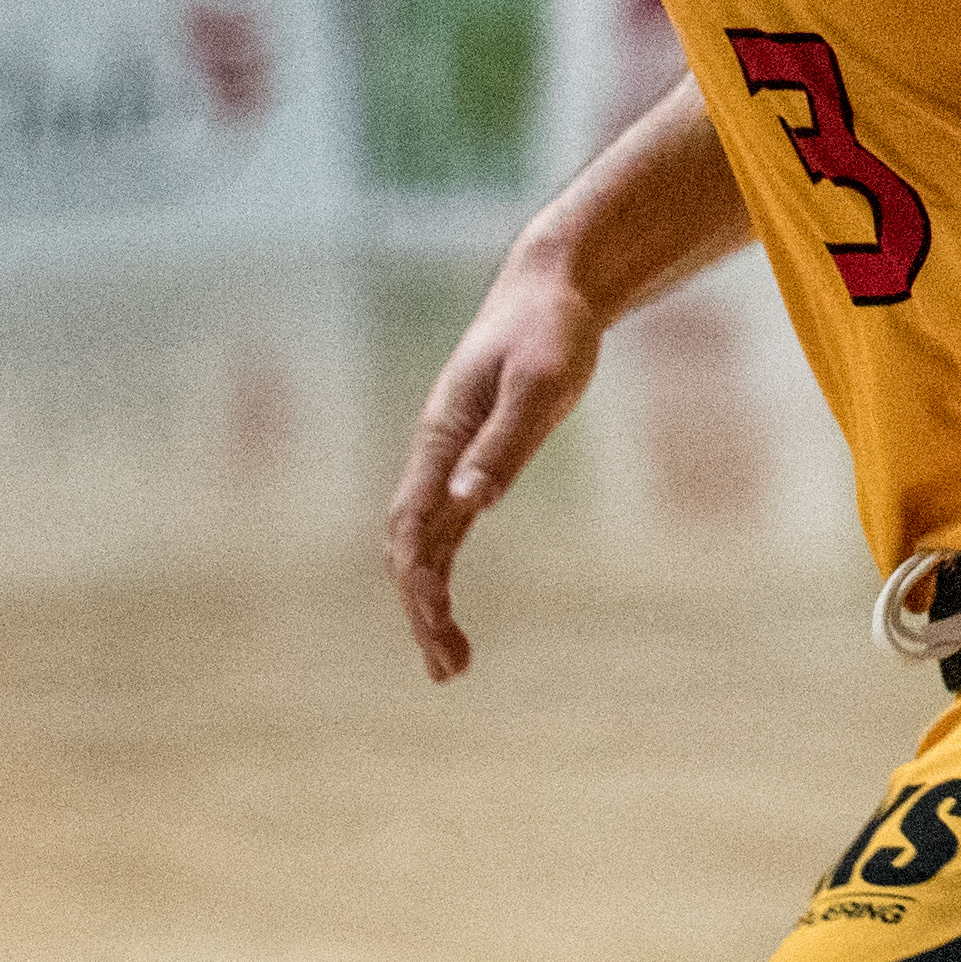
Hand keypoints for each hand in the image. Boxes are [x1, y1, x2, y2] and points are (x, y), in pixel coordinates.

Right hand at [387, 255, 605, 680]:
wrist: (552, 291)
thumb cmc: (550, 330)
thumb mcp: (539, 383)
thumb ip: (504, 442)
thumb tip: (468, 503)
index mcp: (440, 438)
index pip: (414, 523)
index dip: (420, 579)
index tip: (437, 623)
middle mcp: (434, 455)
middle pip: (409, 547)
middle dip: (421, 610)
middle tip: (449, 671)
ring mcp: (449, 461)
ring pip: (423, 545)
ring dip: (428, 603)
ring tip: (452, 664)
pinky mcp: (473, 461)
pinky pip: (445, 530)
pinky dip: (442, 573)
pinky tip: (448, 611)